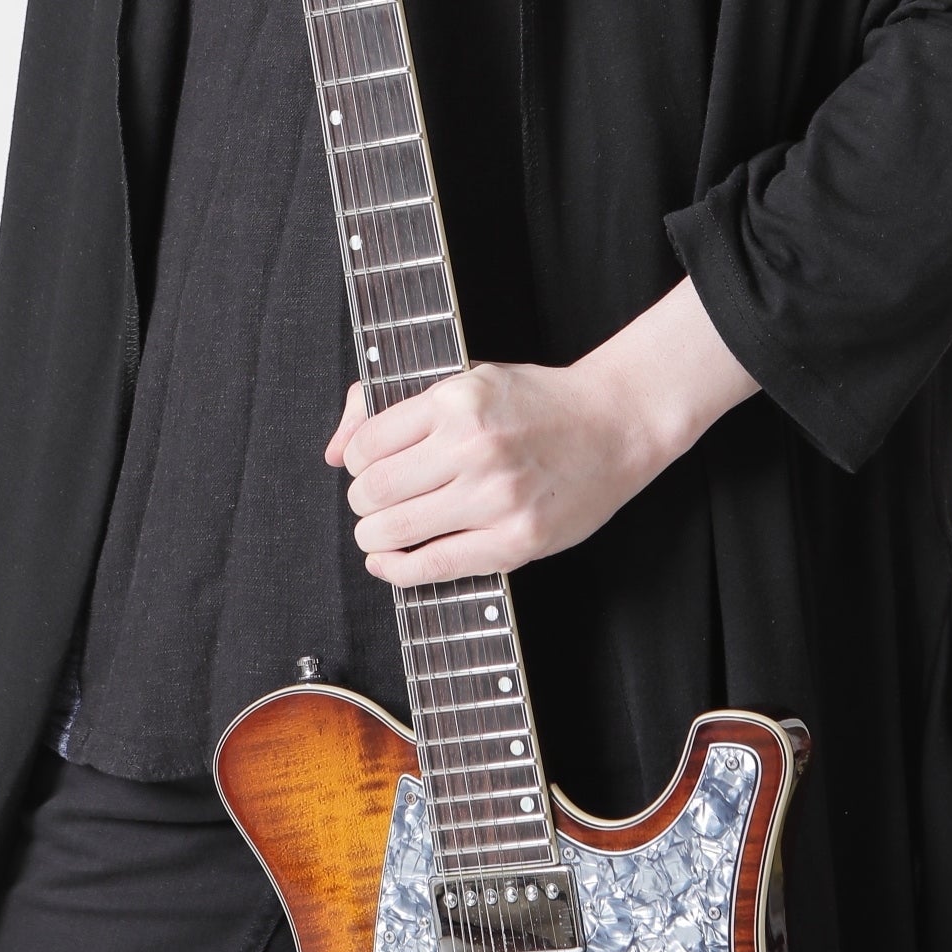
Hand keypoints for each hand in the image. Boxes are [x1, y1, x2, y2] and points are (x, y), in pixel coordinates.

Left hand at [324, 277, 756, 585]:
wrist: (616, 425)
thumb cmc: (540, 402)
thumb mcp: (467, 380)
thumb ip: (393, 407)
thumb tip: (335, 451)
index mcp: (458, 400)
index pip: (367, 444)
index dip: (355, 461)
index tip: (366, 467)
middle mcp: (474, 447)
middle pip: (374, 490)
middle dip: (361, 501)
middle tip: (373, 501)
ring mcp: (496, 498)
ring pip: (394, 530)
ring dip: (373, 535)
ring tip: (382, 529)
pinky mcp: (515, 540)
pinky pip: (434, 566)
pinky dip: (397, 570)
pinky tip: (389, 561)